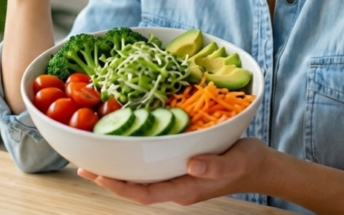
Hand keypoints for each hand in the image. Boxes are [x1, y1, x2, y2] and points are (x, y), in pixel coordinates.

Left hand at [77, 138, 269, 205]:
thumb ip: (214, 165)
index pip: (144, 194)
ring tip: (95, 160)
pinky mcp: (180, 168)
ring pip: (141, 180)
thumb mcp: (234, 161)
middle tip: (83, 167)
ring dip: (118, 171)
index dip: (118, 187)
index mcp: (185, 190)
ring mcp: (178, 179)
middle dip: (109, 180)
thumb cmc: (248, 163)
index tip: (97, 176)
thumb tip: (190, 164)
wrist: (260, 166)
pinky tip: (125, 149)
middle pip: (135, 189)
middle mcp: (176, 187)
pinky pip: (151, 169)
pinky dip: (134, 161)